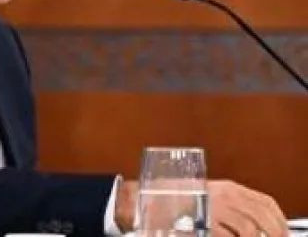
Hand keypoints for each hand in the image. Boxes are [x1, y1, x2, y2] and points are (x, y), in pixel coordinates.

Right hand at [115, 179, 286, 236]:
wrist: (140, 201)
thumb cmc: (167, 199)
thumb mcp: (204, 196)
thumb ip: (227, 204)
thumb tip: (250, 220)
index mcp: (226, 187)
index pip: (265, 202)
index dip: (278, 220)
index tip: (280, 231)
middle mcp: (223, 194)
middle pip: (262, 215)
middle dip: (272, 232)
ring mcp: (213, 207)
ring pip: (249, 228)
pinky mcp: (202, 221)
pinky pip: (227, 235)